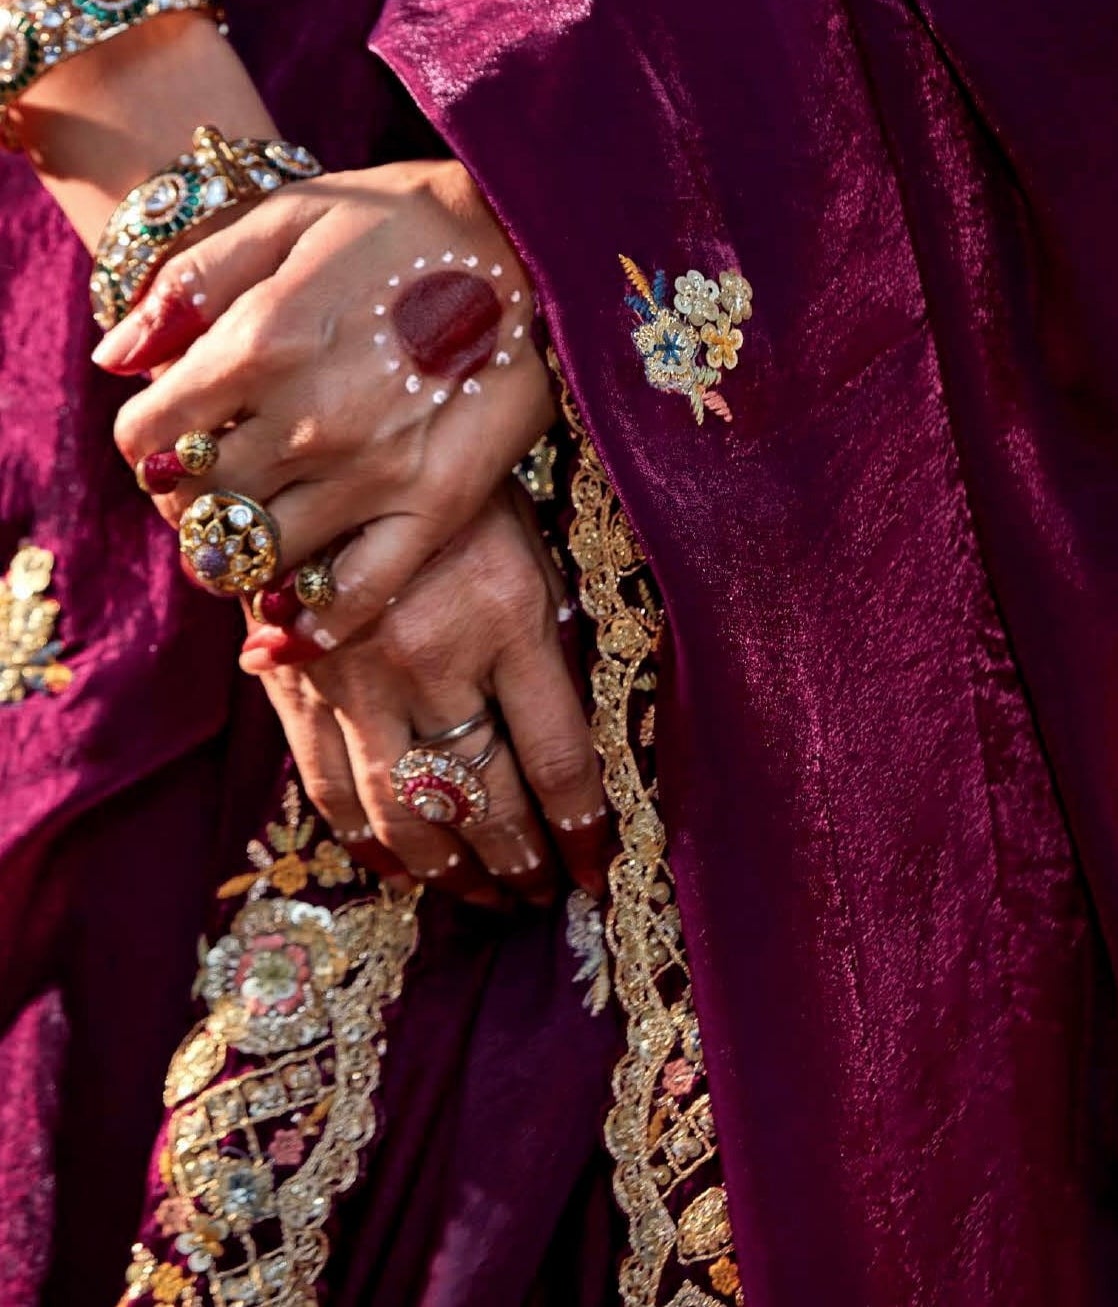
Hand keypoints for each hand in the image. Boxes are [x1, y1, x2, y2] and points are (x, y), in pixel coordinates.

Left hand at [98, 160, 556, 650]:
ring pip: (256, 557)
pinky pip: (353, 598)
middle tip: (216, 479)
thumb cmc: (405, 215)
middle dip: (188, 498)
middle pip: (194, 505)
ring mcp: (370, 473)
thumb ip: (191, 281)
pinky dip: (307, 629)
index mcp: (256, 341)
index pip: (145, 440)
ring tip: (254, 527)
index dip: (147, 442)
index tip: (175, 433)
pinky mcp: (435, 508)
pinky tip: (280, 628)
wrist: (535, 237)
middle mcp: (304, 419)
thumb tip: (114, 359)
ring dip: (236, 554)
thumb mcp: (287, 212)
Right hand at [246, 481, 608, 906]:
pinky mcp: (297, 685)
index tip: (597, 868)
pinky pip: (330, 791)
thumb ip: (551, 639)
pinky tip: (401, 868)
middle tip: (543, 893)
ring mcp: (357, 676)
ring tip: (484, 895)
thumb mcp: (530, 543)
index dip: (582, 828)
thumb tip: (585, 742)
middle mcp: (432, 655)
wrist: (331, 445)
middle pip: (484, 797)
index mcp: (506, 613)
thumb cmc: (458, 489)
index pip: (557, 757)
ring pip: (406, 812)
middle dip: (520, 860)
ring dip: (449, 870)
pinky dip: (369, 843)